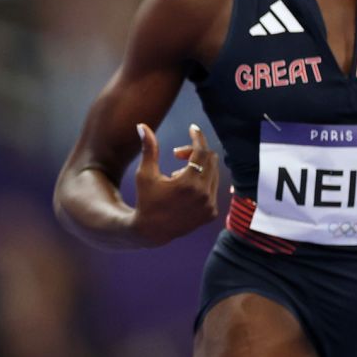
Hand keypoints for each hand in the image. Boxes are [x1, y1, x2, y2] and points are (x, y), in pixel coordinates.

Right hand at [132, 123, 219, 245]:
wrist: (152, 231)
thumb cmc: (146, 199)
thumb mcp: (145, 174)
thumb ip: (149, 149)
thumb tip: (142, 125)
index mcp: (188, 183)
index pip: (201, 151)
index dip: (197, 137)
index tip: (193, 128)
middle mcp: (203, 194)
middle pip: (210, 159)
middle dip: (195, 151)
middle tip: (177, 154)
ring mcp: (209, 205)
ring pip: (214, 173)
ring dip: (199, 167)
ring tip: (178, 174)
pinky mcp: (211, 213)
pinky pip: (213, 188)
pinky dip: (202, 182)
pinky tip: (185, 188)